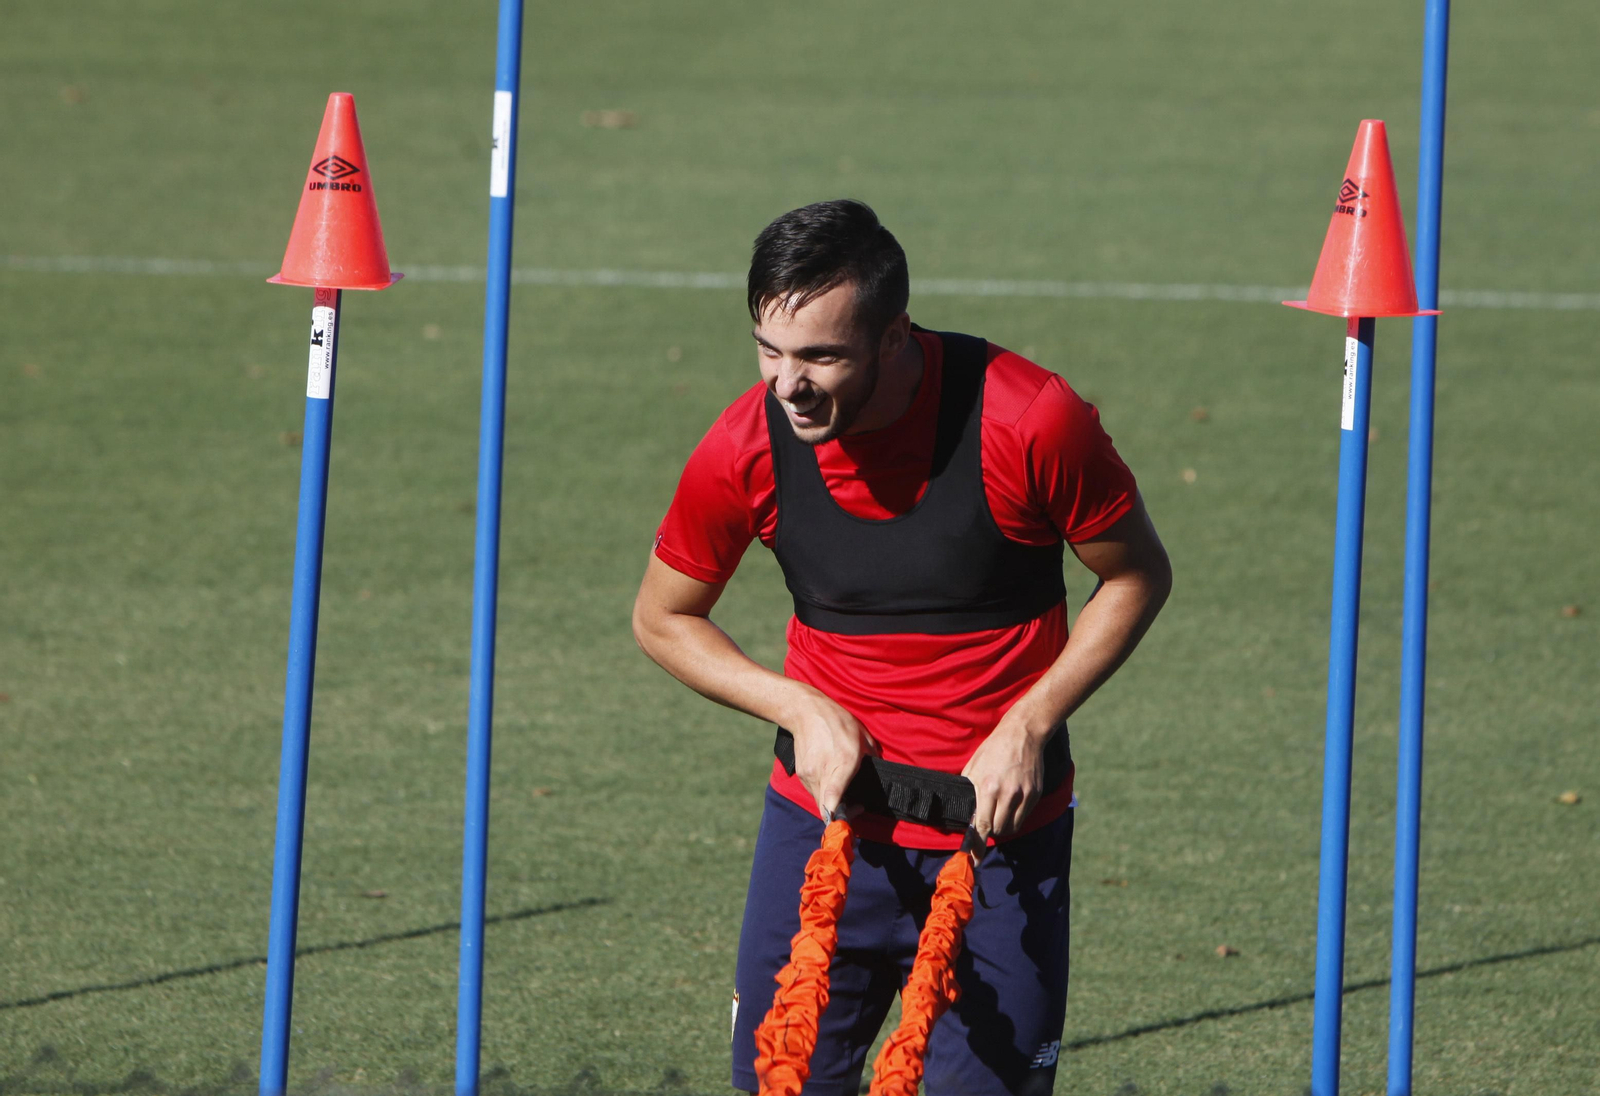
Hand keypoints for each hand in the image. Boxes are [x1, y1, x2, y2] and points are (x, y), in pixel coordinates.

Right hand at [783, 687, 874, 820]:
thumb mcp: (862, 737)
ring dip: (832, 803)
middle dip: (842, 812)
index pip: (833, 798)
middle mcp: (821, 773)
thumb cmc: (838, 722)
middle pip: (827, 808)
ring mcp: (808, 775)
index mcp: (842, 764)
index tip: (851, 817)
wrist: (806, 712)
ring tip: (845, 792)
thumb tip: (879, 772)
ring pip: (820, 801)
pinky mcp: (801, 774)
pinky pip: (814, 791)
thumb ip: (872, 758)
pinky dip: (823, 792)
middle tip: (856, 806)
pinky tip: (832, 781)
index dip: (840, 815)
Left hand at [961, 715, 1048, 840]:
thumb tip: (966, 815)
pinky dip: (1015, 818)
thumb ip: (969, 792)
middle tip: (985, 823)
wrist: (1023, 734)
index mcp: (988, 787)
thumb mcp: (973, 767)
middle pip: (997, 829)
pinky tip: (1010, 805)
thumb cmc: (993, 749)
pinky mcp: (1035, 794)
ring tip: (997, 813)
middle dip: (988, 831)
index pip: (981, 825)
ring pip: (1011, 827)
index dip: (976, 845)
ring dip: (1002, 826)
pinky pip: (1023, 817)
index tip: (974, 859)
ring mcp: (1024, 795)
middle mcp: (1007, 794)